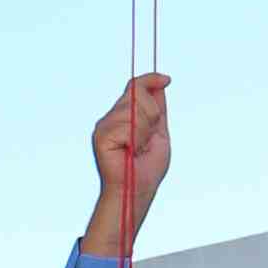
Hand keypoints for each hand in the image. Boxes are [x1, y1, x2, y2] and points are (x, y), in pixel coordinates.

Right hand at [84, 74, 170, 248]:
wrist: (138, 188)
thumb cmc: (148, 167)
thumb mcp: (159, 131)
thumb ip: (157, 108)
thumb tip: (161, 82)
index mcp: (125, 115)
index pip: (135, 86)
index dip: (151, 79)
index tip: (167, 79)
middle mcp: (112, 116)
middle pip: (138, 93)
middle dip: (152, 115)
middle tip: (148, 139)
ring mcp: (105, 125)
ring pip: (134, 109)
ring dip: (145, 131)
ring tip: (139, 148)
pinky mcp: (101, 135)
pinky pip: (127, 125)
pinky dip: (136, 139)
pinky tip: (130, 151)